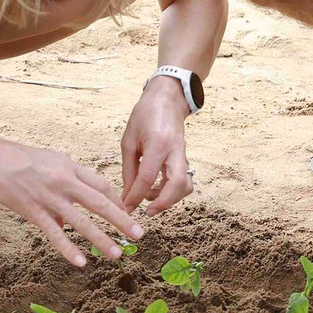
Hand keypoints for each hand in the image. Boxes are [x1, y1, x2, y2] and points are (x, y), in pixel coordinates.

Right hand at [0, 141, 145, 265]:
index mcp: (71, 168)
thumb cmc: (23, 161)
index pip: (102, 186)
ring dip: (101, 239)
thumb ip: (68, 183)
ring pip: (81, 222)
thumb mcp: (52, 163)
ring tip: (117, 254)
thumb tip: (72, 213)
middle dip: (121, 220)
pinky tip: (81, 262)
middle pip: (100, 203)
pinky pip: (55, 234)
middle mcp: (65, 182)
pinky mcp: (34, 211)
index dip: (118, 201)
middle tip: (139, 235)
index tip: (129, 214)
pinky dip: (68, 249)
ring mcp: (50, 198)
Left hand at [120, 79, 192, 214]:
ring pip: (186, 186)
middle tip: (147, 212)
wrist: (167, 100)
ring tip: (149, 198)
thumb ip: (128, 170)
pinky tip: (156, 191)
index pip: (148, 177)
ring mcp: (183, 155)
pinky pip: (184, 181)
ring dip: (170, 199)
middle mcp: (175, 151)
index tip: (126, 208)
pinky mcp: (185, 160)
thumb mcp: (129, 140)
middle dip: (163, 203)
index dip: (136, 196)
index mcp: (158, 143)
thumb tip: (126, 196)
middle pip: (178, 185)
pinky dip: (173, 192)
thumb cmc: (145, 116)